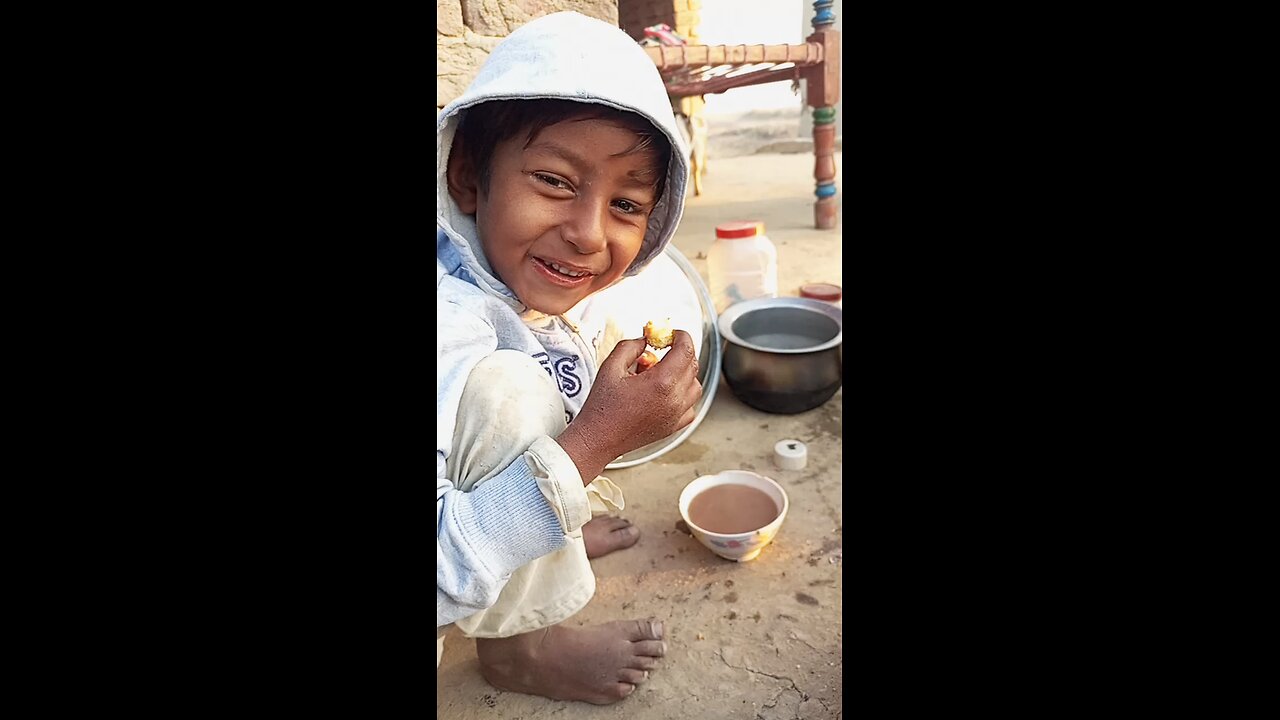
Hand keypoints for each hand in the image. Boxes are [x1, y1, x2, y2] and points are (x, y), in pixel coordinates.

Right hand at [556, 330, 702, 484]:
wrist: (598, 439)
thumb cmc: (602, 408)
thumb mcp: (611, 367)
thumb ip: (631, 346)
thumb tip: (645, 340)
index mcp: (661, 383)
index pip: (686, 350)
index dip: (682, 336)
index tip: (673, 333)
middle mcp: (674, 400)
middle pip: (692, 365)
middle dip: (680, 352)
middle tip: (664, 348)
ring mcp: (676, 415)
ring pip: (695, 385)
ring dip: (683, 373)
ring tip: (661, 372)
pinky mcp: (673, 427)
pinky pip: (690, 406)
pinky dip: (683, 395)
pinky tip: (665, 392)